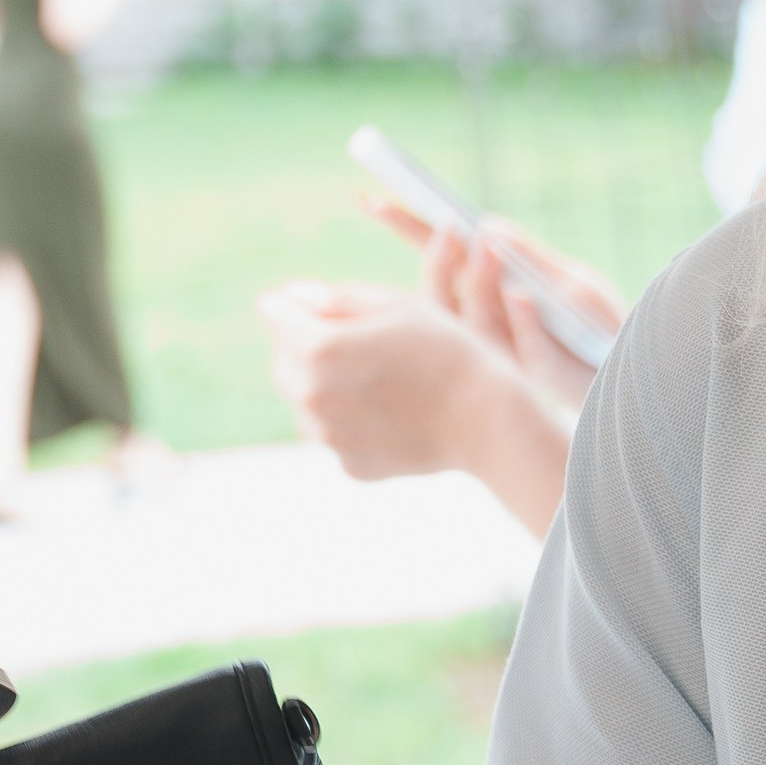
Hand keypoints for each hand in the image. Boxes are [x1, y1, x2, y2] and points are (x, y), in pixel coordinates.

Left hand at [258, 278, 568, 538]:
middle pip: (282, 362)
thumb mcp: (394, 305)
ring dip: (326, 387)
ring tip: (379, 381)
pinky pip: (333, 435)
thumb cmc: (446, 349)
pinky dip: (351, 422)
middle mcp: (314, 398)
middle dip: (305, 347)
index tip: (315, 305)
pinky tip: (390, 412)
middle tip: (355, 343)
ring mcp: (330, 438)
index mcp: (320, 349)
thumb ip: (332, 299)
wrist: (489, 418)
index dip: (294, 305)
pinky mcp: (350, 466)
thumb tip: (286, 299)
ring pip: (305, 403)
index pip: (276, 314)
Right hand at [365, 200, 621, 408]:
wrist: (631, 373)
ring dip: (479, 282)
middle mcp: (485, 323)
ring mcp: (507, 351)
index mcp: (486, 292)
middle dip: (437, 260)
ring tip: (488, 245)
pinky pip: (528, 348)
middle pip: (440, 294)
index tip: (369, 200)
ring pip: (474, 321)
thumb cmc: (597, 324)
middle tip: (448, 227)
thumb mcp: (568, 278)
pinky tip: (521, 295)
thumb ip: (530, 257)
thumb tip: (487, 225)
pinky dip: (524, 320)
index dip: (403, 230)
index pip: (436, 258)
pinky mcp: (542, 371)